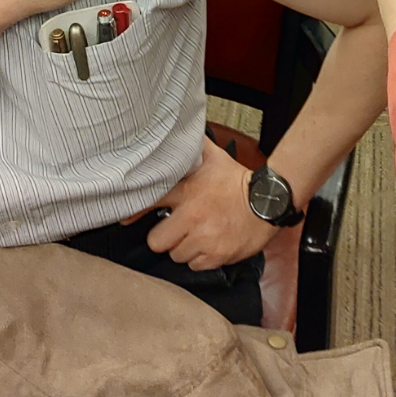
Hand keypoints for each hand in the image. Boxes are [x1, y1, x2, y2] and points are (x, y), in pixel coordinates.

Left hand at [132, 138, 277, 270]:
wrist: (269, 201)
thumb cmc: (238, 181)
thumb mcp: (214, 158)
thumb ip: (193, 146)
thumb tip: (177, 130)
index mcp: (188, 192)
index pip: (149, 202)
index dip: (134, 211)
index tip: (126, 218)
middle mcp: (193, 217)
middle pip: (156, 241)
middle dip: (164, 238)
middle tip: (174, 230)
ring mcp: (205, 239)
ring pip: (176, 255)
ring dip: (182, 249)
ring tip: (194, 236)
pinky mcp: (217, 256)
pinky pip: (195, 266)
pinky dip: (200, 259)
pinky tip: (207, 246)